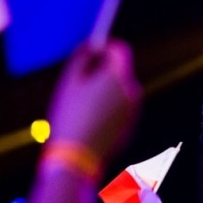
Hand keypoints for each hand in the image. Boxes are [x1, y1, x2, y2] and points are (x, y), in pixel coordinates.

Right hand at [47, 39, 141, 160]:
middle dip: (103, 70)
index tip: (91, 50)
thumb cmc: (69, 116)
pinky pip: (119, 109)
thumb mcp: (69, 82)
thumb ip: (82, 56)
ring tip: (81, 105)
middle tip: (80, 79)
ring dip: (104, 90)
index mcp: (117, 77)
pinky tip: (89, 120)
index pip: (119, 49)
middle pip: (119, 70)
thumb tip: (91, 44)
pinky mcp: (130, 126)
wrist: (76, 158)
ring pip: (119, 90)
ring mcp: (133, 110)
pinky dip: (108, 108)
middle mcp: (131, 91)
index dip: (105, 46)